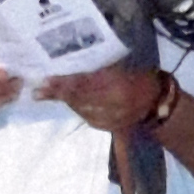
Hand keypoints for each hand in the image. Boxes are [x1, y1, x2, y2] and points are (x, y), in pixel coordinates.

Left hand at [41, 63, 162, 132]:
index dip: (63, 83)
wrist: (156, 104)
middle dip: (56, 94)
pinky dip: (74, 107)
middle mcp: (112, 105)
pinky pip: (85, 116)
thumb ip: (96, 69)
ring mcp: (109, 118)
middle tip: (36, 90)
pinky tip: (66, 101)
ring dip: (62, 101)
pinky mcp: (107, 126)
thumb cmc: (138, 77)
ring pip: (79, 108)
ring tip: (44, 94)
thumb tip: (69, 67)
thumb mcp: (120, 67)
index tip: (45, 80)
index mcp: (117, 85)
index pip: (84, 84)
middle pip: (78, 98)